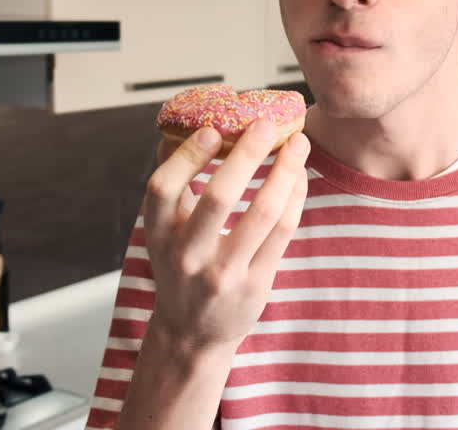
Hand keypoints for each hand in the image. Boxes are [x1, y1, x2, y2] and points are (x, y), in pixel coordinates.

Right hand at [142, 120, 309, 355]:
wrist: (192, 333)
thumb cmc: (182, 267)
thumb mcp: (165, 231)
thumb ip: (176, 185)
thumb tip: (190, 125)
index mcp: (158, 235)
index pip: (164, 188)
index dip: (188, 155)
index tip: (214, 129)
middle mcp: (187, 255)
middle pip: (218, 197)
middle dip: (246, 154)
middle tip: (266, 124)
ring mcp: (222, 273)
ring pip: (262, 213)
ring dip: (284, 172)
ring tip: (299, 144)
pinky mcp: (255, 284)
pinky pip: (282, 232)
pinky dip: (294, 198)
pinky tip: (299, 178)